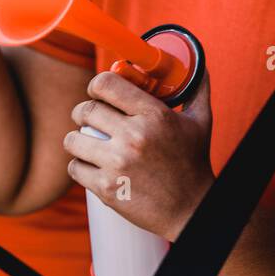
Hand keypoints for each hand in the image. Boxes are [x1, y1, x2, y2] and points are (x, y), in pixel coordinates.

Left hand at [65, 70, 213, 240]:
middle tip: (90, 119)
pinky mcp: (107, 188)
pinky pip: (74, 168)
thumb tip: (199, 64)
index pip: (106, 84)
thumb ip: (197, 89)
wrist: (192, 211)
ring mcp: (118, 164)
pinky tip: (90, 166)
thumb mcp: (200, 122)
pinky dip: (79, 166)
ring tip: (88, 143)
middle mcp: (134, 137)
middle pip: (85, 110)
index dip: (96, 86)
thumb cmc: (194, 163)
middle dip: (83, 112)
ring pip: (73, 139)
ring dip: (77, 140)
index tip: (98, 93)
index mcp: (154, 115)